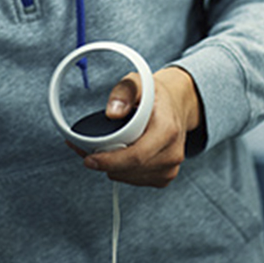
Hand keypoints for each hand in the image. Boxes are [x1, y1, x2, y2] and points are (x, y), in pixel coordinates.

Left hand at [73, 66, 202, 187]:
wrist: (176, 105)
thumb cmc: (156, 95)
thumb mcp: (138, 82)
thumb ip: (124, 92)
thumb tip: (112, 113)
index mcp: (168, 130)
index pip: (136, 156)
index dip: (110, 161)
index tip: (90, 159)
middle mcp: (172, 152)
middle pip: (131, 170)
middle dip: (105, 164)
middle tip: (87, 153)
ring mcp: (170, 167)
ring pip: (130, 178)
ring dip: (112, 168)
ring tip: (102, 151)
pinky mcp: (164, 176)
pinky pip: (135, 180)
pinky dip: (121, 172)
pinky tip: (117, 158)